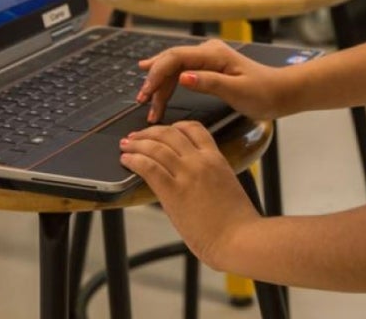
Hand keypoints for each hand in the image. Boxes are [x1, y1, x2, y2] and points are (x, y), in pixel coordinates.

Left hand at [119, 121, 260, 267]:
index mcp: (216, 159)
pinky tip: (127, 160)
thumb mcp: (227, 187)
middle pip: (170, 133)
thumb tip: (193, 182)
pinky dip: (134, 160)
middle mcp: (200, 161)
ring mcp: (187, 175)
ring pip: (156, 147)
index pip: (194, 128)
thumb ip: (210, 178)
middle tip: (137, 136)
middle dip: (149, 132)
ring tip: (126, 145)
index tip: (164, 130)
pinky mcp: (173, 192)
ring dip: (137, 144)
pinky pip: (149, 167)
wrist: (239, 239)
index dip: (175, 126)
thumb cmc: (237, 222)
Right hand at [136, 39, 291, 121]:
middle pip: (171, 61)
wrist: (281, 92)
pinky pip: (182, 72)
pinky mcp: (209, 68)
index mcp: (213, 54)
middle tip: (141, 100)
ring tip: (148, 104)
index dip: (157, 73)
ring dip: (161, 85)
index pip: (175, 58)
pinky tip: (157, 87)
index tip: (147, 93)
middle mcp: (208, 52)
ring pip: (175, 68)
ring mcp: (208, 59)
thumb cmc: (263, 92)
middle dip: (154, 80)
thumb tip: (182, 77)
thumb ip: (209, 83)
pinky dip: (170, 84)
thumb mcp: (237, 90)